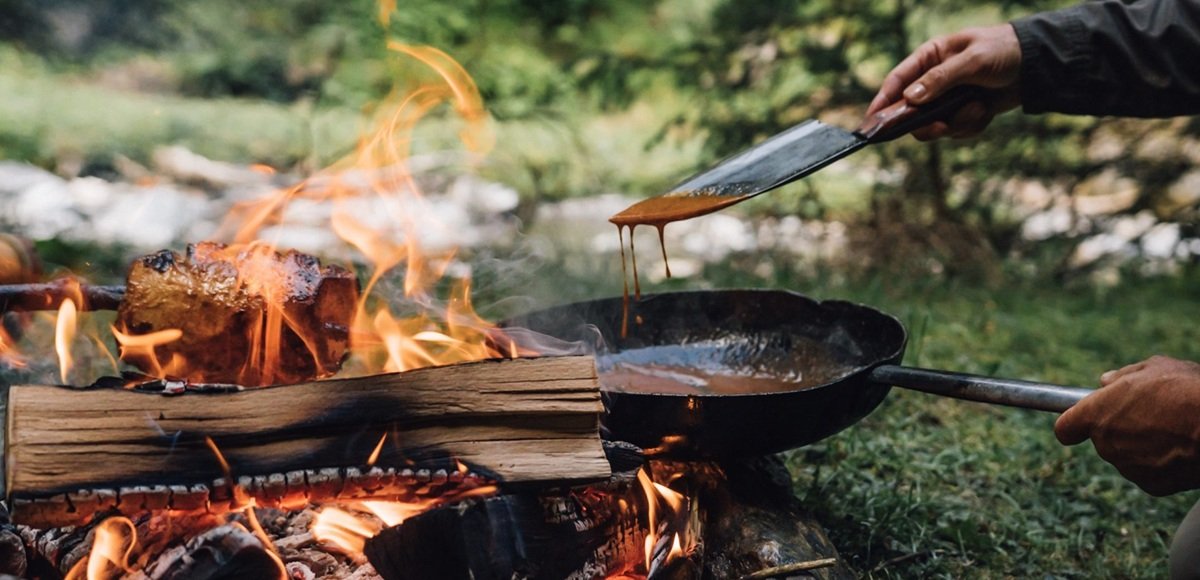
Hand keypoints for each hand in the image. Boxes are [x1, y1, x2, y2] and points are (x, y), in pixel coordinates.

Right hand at [865, 24, 1022, 139]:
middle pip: (911, 112)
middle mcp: (933, 81)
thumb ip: (940, 79)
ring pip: (934, 125)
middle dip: (926, 122)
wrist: (1035, 65)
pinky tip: (985, 111)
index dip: (882, 101)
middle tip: (940, 126)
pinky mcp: (963, 113)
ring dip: (956, 123)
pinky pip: (956, 130)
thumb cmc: (1002, 51)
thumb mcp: (972, 61)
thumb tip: (910, 98)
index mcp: (929, 57)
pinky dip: (971, 125)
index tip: (871, 121)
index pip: (897, 81)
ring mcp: (947, 99)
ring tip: (977, 109)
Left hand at [1055, 356, 1199, 495]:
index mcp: (1097, 414)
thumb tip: (1106, 381)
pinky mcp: (1151, 485)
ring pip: (1128, 455)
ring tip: (1173, 428)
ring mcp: (1127, 467)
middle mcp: (1106, 444)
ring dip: (1143, 445)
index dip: (1074, 424)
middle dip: (1121, 427)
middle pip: (1103, 439)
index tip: (1081, 422)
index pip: (1065, 428)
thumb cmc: (1186, 391)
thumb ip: (1122, 375)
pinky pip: (1150, 472)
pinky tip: (1182, 447)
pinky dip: (1162, 463)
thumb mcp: (1154, 368)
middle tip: (1152, 414)